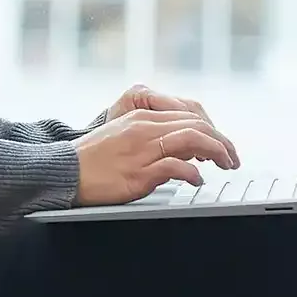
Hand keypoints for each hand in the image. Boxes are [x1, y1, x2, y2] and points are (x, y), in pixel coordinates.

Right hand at [71, 88, 240, 205]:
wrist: (64, 172)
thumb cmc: (92, 159)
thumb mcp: (124, 137)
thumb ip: (154, 138)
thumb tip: (188, 150)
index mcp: (142, 118)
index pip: (190, 115)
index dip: (214, 130)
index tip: (222, 146)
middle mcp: (144, 129)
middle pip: (197, 125)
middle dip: (223, 142)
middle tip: (232, 160)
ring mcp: (141, 150)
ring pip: (192, 140)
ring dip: (216, 152)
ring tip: (225, 166)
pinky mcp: (138, 172)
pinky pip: (175, 167)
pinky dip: (193, 173)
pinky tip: (197, 180)